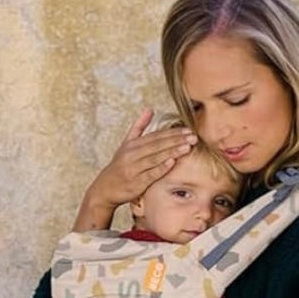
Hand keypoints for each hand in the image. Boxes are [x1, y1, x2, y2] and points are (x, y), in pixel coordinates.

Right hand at [75, 109, 196, 229]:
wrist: (105, 188)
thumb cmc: (120, 165)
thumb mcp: (127, 143)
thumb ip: (139, 126)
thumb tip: (150, 109)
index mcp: (133, 144)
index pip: (156, 136)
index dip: (172, 132)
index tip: (188, 129)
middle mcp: (132, 154)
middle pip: (157, 145)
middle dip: (176, 140)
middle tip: (193, 137)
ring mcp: (134, 168)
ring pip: (155, 158)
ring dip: (172, 152)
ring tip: (187, 147)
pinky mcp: (136, 182)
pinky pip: (150, 174)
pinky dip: (161, 168)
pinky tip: (172, 162)